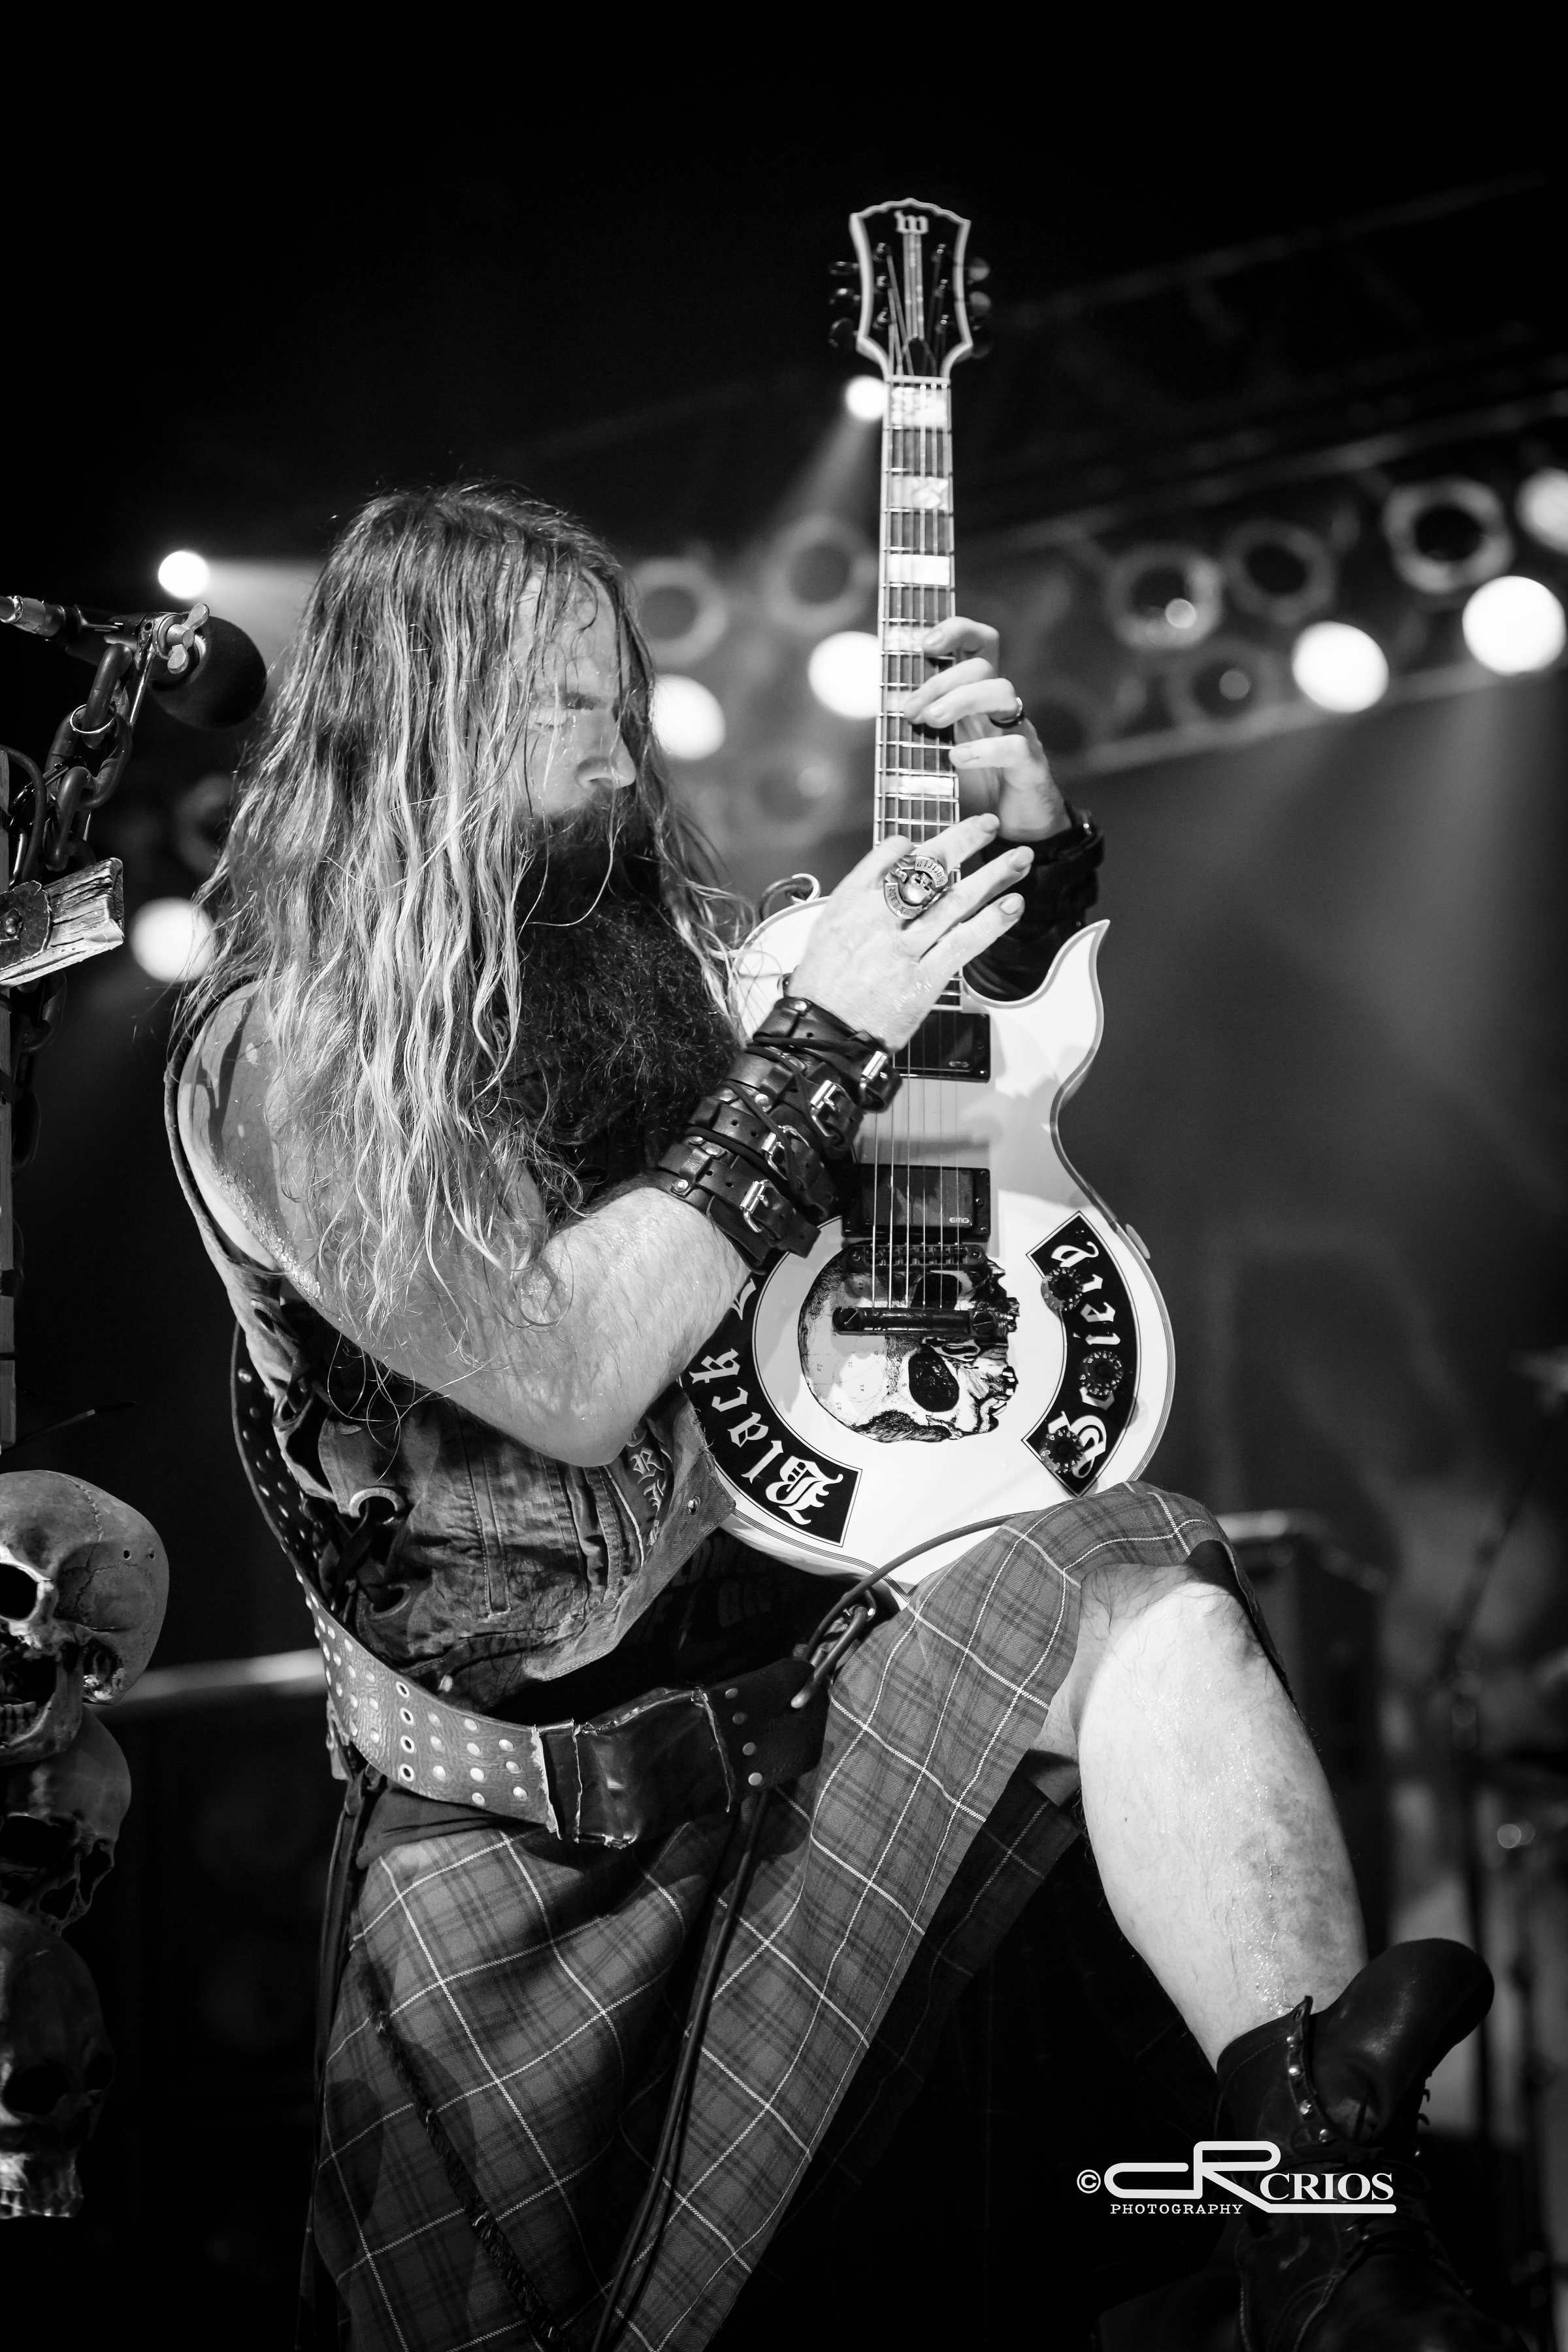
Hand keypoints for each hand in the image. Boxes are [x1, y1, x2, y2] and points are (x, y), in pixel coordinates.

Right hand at [787, 813, 1031, 1047]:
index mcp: (850, 904)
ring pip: (955, 901)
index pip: (887, 857)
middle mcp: (878, 919)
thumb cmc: (821, 991)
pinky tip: (1012, 905)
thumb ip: (856, 905)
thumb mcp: (825, 934)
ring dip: (992, 875)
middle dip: (964, 841)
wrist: (822, 1035)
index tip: (929, 841)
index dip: (914, 845)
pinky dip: (992, 922)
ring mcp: (904, 948)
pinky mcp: (925, 978)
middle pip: (928, 870)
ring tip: (1018, 859)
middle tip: (987, 825)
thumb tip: (884, 880)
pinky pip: (964, 942)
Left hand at [901, 615, 1068, 841]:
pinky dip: (984, 749)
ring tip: (932, 724)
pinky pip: (1015, 746)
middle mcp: (1001, 708)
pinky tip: (958, 759)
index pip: (979, 644)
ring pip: (1002, 692)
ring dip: (961, 701)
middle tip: (912, 711)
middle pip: (983, 666)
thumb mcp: (940, 750)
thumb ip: (920, 727)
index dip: (957, 631)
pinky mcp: (1030, 766)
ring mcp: (1020, 733)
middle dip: (942, 681)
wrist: (1014, 828)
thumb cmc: (974, 785)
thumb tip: (884, 707)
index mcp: (979, 697)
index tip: (925, 645)